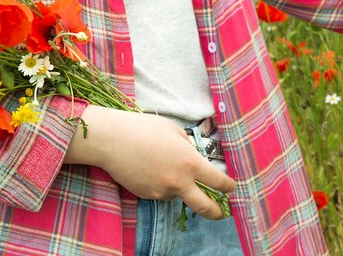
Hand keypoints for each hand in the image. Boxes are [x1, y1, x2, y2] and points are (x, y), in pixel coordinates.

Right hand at [65, 105, 235, 219]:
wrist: (111, 140)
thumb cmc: (143, 128)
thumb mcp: (173, 130)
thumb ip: (187, 146)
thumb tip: (191, 155)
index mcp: (190, 163)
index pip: (218, 181)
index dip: (228, 186)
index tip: (230, 187)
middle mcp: (178, 182)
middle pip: (205, 206)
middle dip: (216, 212)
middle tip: (221, 213)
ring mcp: (161, 191)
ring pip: (177, 194)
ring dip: (176, 185)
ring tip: (159, 162)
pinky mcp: (146, 195)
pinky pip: (160, 192)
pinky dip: (159, 183)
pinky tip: (147, 166)